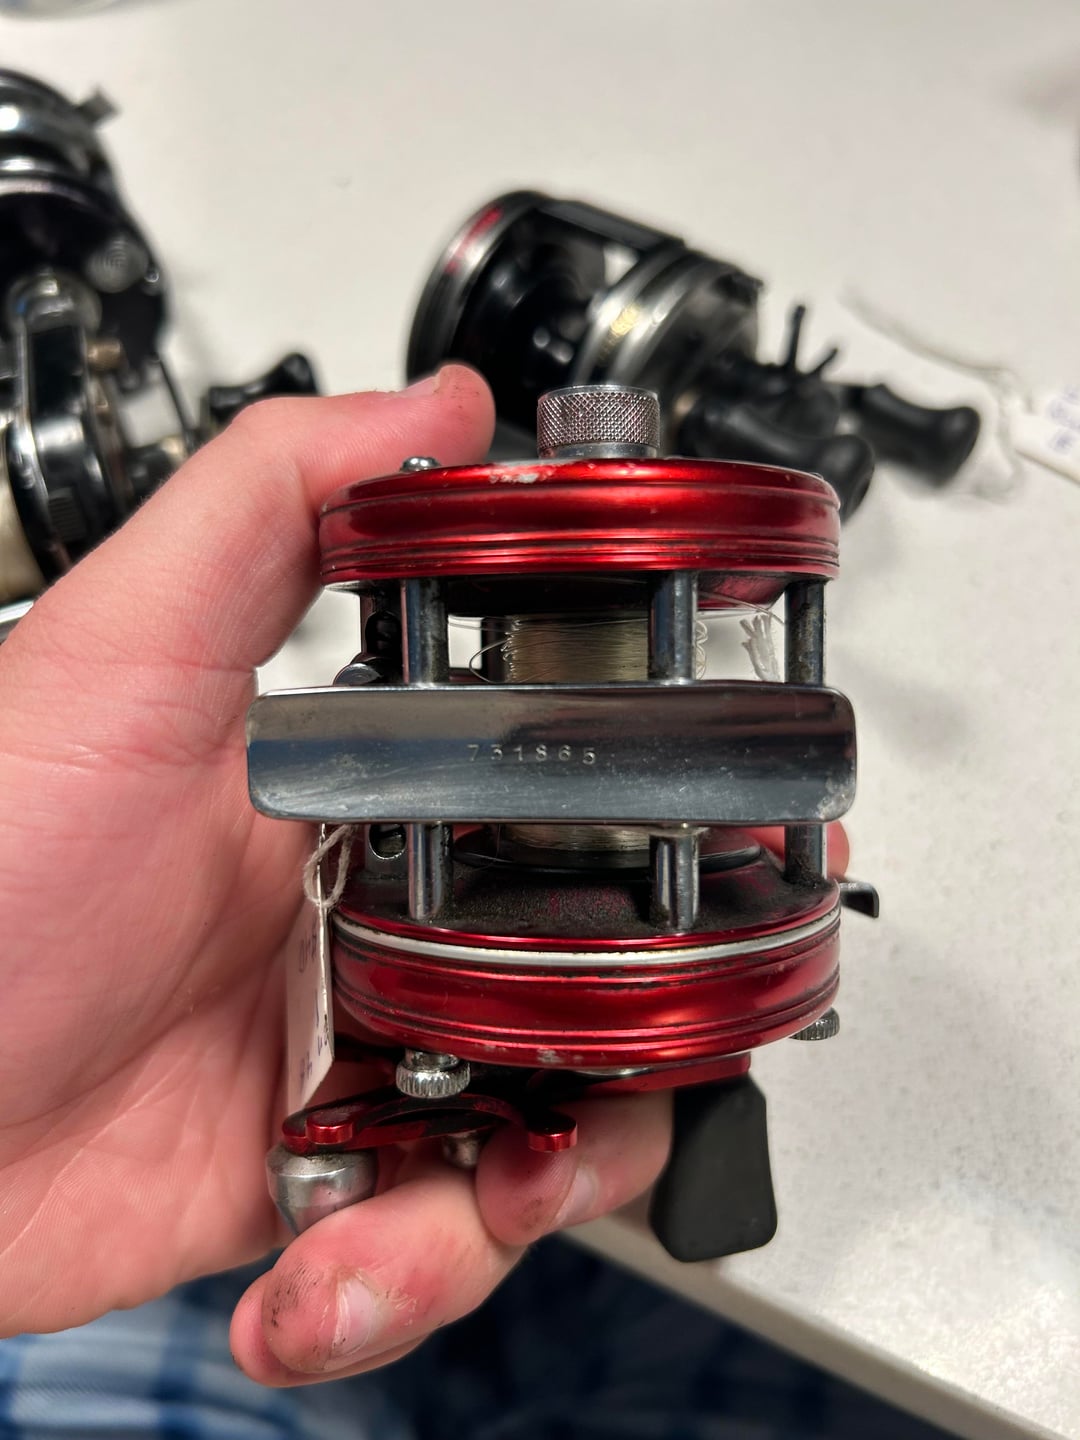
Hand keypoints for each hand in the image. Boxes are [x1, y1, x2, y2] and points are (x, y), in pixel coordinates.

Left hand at [0, 367, 671, 1377]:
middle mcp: (382, 923)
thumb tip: (442, 411)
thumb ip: (277, 505)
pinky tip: (326, 1274)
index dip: (668, 844)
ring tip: (464, 1196)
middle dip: (639, 1048)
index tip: (725, 875)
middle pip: (595, 981)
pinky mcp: (317, 1176)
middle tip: (609, 1075)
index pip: (571, 807)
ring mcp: (355, 1054)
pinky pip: (432, 1240)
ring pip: (539, 1126)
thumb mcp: (123, 651)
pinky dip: (405, 1281)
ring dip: (534, 1188)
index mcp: (373, 798)